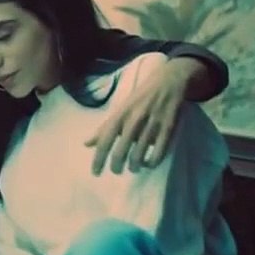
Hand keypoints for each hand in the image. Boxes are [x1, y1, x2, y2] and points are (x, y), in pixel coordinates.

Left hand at [85, 57, 197, 174]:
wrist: (168, 81)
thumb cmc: (140, 97)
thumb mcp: (120, 109)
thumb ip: (104, 128)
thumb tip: (86, 144)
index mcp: (120, 115)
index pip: (104, 141)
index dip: (98, 159)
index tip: (96, 173)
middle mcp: (133, 121)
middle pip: (120, 152)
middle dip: (116, 167)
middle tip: (117, 171)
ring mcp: (151, 125)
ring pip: (138, 156)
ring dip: (134, 166)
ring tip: (133, 167)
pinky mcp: (168, 129)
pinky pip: (159, 153)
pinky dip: (152, 163)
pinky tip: (149, 163)